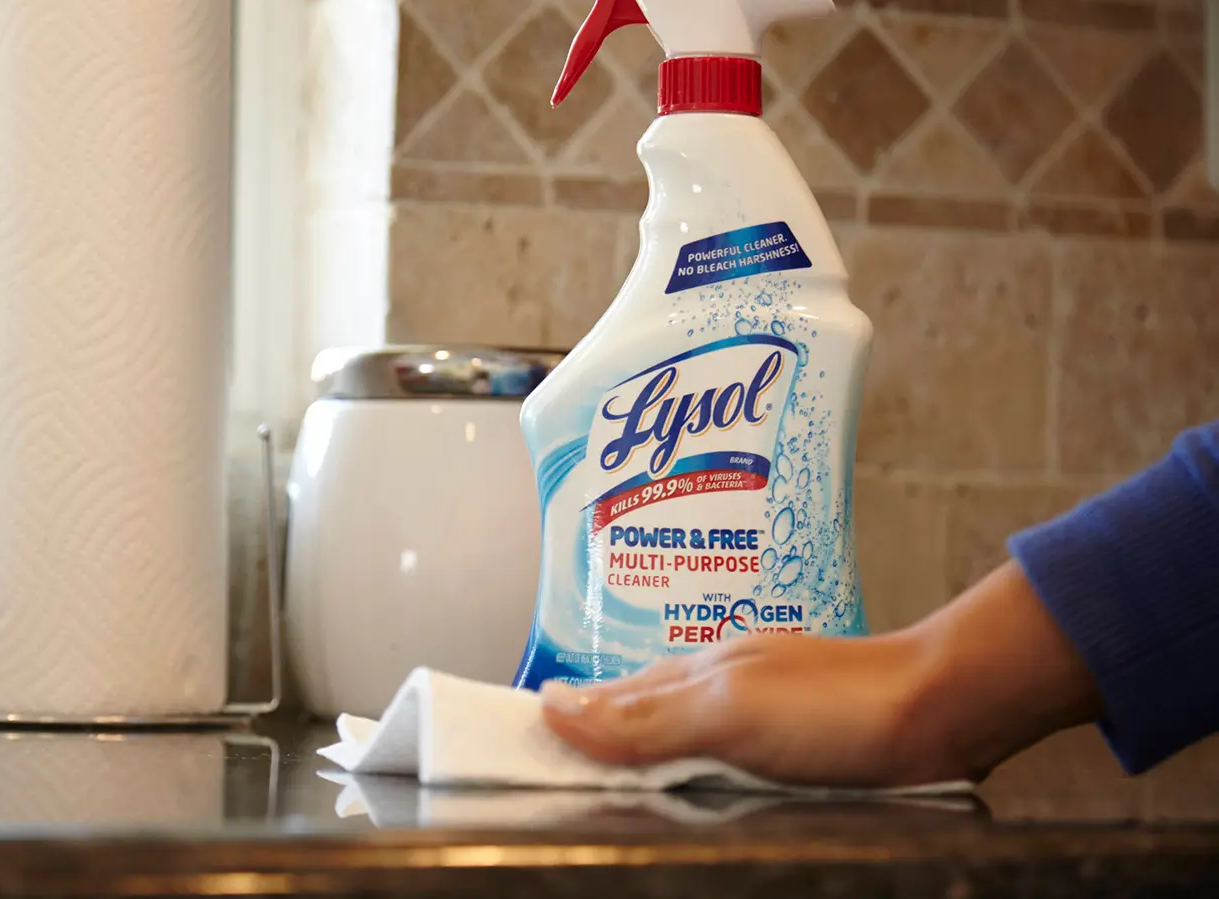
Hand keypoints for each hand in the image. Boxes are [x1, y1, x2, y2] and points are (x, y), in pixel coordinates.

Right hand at [540, 563, 1101, 786]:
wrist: (940, 711)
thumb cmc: (840, 705)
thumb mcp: (727, 712)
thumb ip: (643, 718)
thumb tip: (552, 708)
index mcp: (689, 673)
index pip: (600, 699)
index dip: (559, 716)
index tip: (512, 737)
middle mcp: (715, 689)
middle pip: (632, 712)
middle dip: (587, 727)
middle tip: (539, 750)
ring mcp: (753, 715)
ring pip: (673, 732)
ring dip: (635, 743)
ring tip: (595, 757)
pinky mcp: (788, 748)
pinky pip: (716, 754)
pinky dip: (686, 765)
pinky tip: (688, 778)